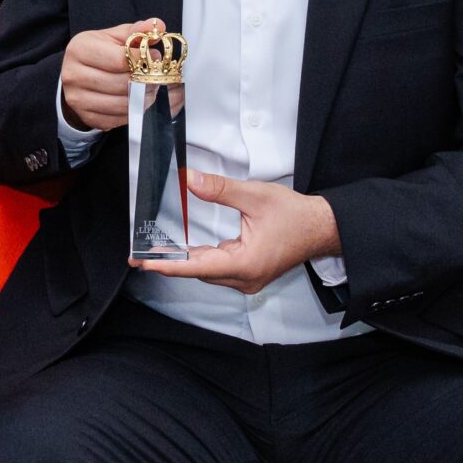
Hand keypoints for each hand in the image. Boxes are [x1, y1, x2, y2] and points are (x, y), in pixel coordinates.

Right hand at [59, 16, 163, 132]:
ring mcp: (78, 98)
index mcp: (80, 49)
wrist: (76, 75)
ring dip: (142, 98)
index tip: (155, 57)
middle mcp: (73, 74)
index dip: (141, 59)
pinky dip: (133, 111)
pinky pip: (118, 118)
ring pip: (122, 103)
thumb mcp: (114, 37)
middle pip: (120, 83)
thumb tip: (158, 25)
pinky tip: (138, 100)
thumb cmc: (98, 53)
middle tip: (158, 77)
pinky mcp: (86, 116)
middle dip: (144, 81)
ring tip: (151, 89)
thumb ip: (136, 31)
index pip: (118, 59)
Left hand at [134, 173, 339, 294]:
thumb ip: (220, 190)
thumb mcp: (255, 196)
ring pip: (207, 272)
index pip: (198, 267)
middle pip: (199, 272)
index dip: (169, 265)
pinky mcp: (249, 275)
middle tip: (140, 255)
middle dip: (170, 263)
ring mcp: (248, 280)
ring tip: (155, 253)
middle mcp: (245, 279)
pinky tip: (184, 251)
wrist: (322, 228)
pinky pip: (218, 269)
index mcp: (246, 264)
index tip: (145, 264)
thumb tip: (190, 181)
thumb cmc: (295, 215)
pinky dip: (200, 260)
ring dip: (184, 262)